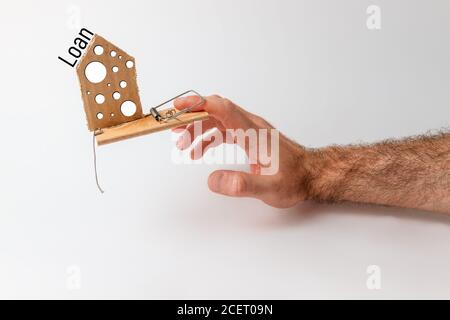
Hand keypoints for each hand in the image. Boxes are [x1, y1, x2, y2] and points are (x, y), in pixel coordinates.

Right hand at [173, 95, 311, 207]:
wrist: (311, 175)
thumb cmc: (294, 180)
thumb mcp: (269, 188)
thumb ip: (241, 184)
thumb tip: (212, 180)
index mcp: (253, 132)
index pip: (223, 108)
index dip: (199, 104)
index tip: (179, 107)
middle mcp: (250, 125)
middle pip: (215, 111)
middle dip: (192, 118)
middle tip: (174, 133)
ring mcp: (250, 130)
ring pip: (218, 120)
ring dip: (198, 129)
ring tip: (183, 147)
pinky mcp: (249, 137)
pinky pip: (224, 129)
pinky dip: (208, 136)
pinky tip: (199, 150)